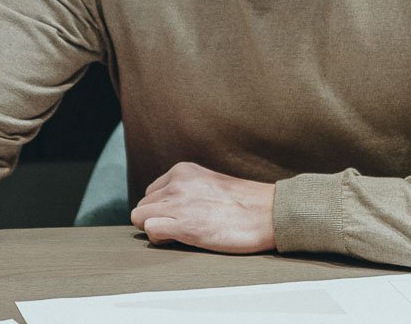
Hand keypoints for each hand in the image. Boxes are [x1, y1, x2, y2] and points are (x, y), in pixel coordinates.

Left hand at [129, 161, 276, 253]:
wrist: (270, 213)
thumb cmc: (245, 203)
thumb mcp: (209, 183)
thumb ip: (188, 189)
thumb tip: (170, 207)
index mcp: (182, 170)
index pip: (151, 192)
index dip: (162, 208)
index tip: (180, 216)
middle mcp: (176, 183)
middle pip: (143, 206)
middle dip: (157, 219)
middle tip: (182, 228)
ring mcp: (178, 203)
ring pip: (140, 218)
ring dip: (157, 229)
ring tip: (182, 234)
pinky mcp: (183, 225)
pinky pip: (150, 231)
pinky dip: (160, 239)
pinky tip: (181, 240)